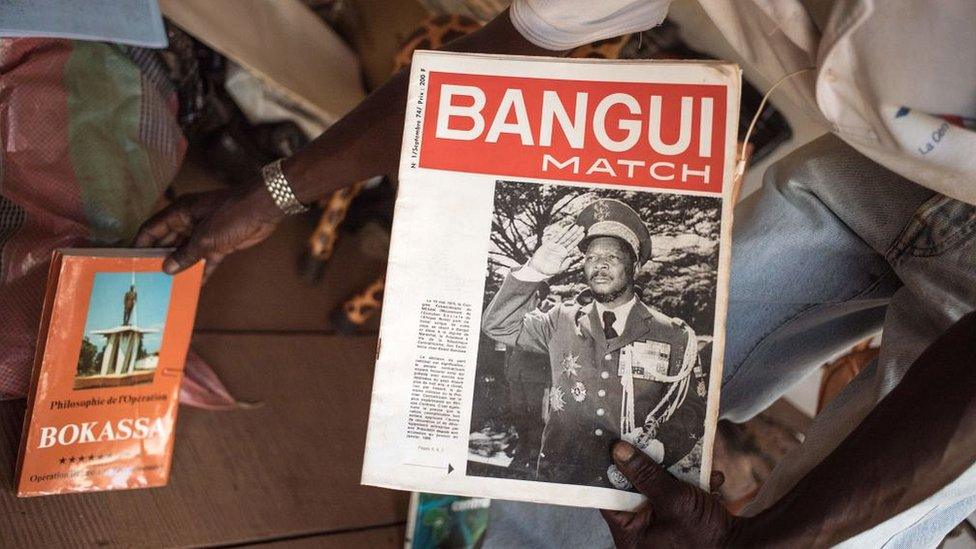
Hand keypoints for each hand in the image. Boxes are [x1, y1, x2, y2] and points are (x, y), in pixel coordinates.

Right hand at [134, 182, 285, 279]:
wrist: (264, 209)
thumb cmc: (232, 215)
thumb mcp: (205, 237)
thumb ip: (185, 254)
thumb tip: (166, 268)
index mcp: (179, 213)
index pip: (152, 228)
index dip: (140, 243)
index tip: (129, 261)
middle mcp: (189, 222)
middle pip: (167, 242)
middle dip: (158, 258)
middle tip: (146, 278)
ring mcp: (205, 233)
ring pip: (186, 253)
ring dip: (179, 267)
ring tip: (165, 286)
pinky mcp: (220, 243)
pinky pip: (205, 260)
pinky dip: (200, 271)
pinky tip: (192, 286)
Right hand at [527, 223, 584, 275]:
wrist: (537, 270)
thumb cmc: (548, 271)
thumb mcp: (559, 270)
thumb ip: (565, 265)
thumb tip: (570, 258)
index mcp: (564, 254)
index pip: (573, 245)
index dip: (578, 239)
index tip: (583, 234)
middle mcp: (560, 249)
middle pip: (570, 239)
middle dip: (576, 233)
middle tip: (582, 227)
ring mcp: (555, 245)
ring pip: (565, 237)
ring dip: (571, 231)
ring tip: (577, 226)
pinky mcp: (549, 244)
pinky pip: (556, 237)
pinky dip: (562, 232)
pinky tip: (567, 228)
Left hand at [601, 441, 741, 547]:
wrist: (744, 548)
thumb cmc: (705, 534)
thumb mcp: (673, 498)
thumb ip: (645, 474)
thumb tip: (619, 451)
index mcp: (631, 537)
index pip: (609, 499)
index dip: (611, 472)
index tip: (615, 447)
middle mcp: (642, 537)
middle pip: (635, 492)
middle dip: (651, 470)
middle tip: (654, 446)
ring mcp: (661, 531)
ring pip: (659, 493)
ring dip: (678, 477)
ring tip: (695, 466)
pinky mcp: (679, 525)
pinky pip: (677, 500)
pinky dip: (692, 489)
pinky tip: (712, 481)